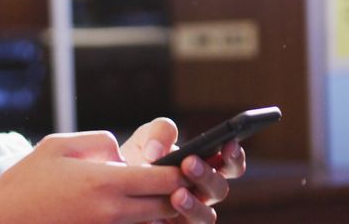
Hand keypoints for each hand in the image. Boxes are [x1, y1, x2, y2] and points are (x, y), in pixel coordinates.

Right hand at [0, 131, 190, 223]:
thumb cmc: (25, 181)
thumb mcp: (58, 145)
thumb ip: (99, 141)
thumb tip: (122, 152)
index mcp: (104, 182)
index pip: (164, 180)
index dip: (178, 172)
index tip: (181, 165)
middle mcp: (110, 213)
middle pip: (166, 207)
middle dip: (175, 194)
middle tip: (173, 182)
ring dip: (157, 212)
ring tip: (150, 198)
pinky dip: (136, 222)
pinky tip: (127, 212)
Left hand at [120, 118, 246, 222]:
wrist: (114, 187)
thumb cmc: (139, 157)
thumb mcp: (146, 138)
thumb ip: (158, 134)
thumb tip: (156, 151)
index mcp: (204, 167)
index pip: (230, 164)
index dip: (234, 156)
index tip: (229, 144)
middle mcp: (203, 193)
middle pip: (219, 189)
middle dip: (207, 175)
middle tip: (189, 163)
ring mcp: (191, 215)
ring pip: (206, 216)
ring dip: (194, 205)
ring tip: (177, 195)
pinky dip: (175, 222)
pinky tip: (157, 217)